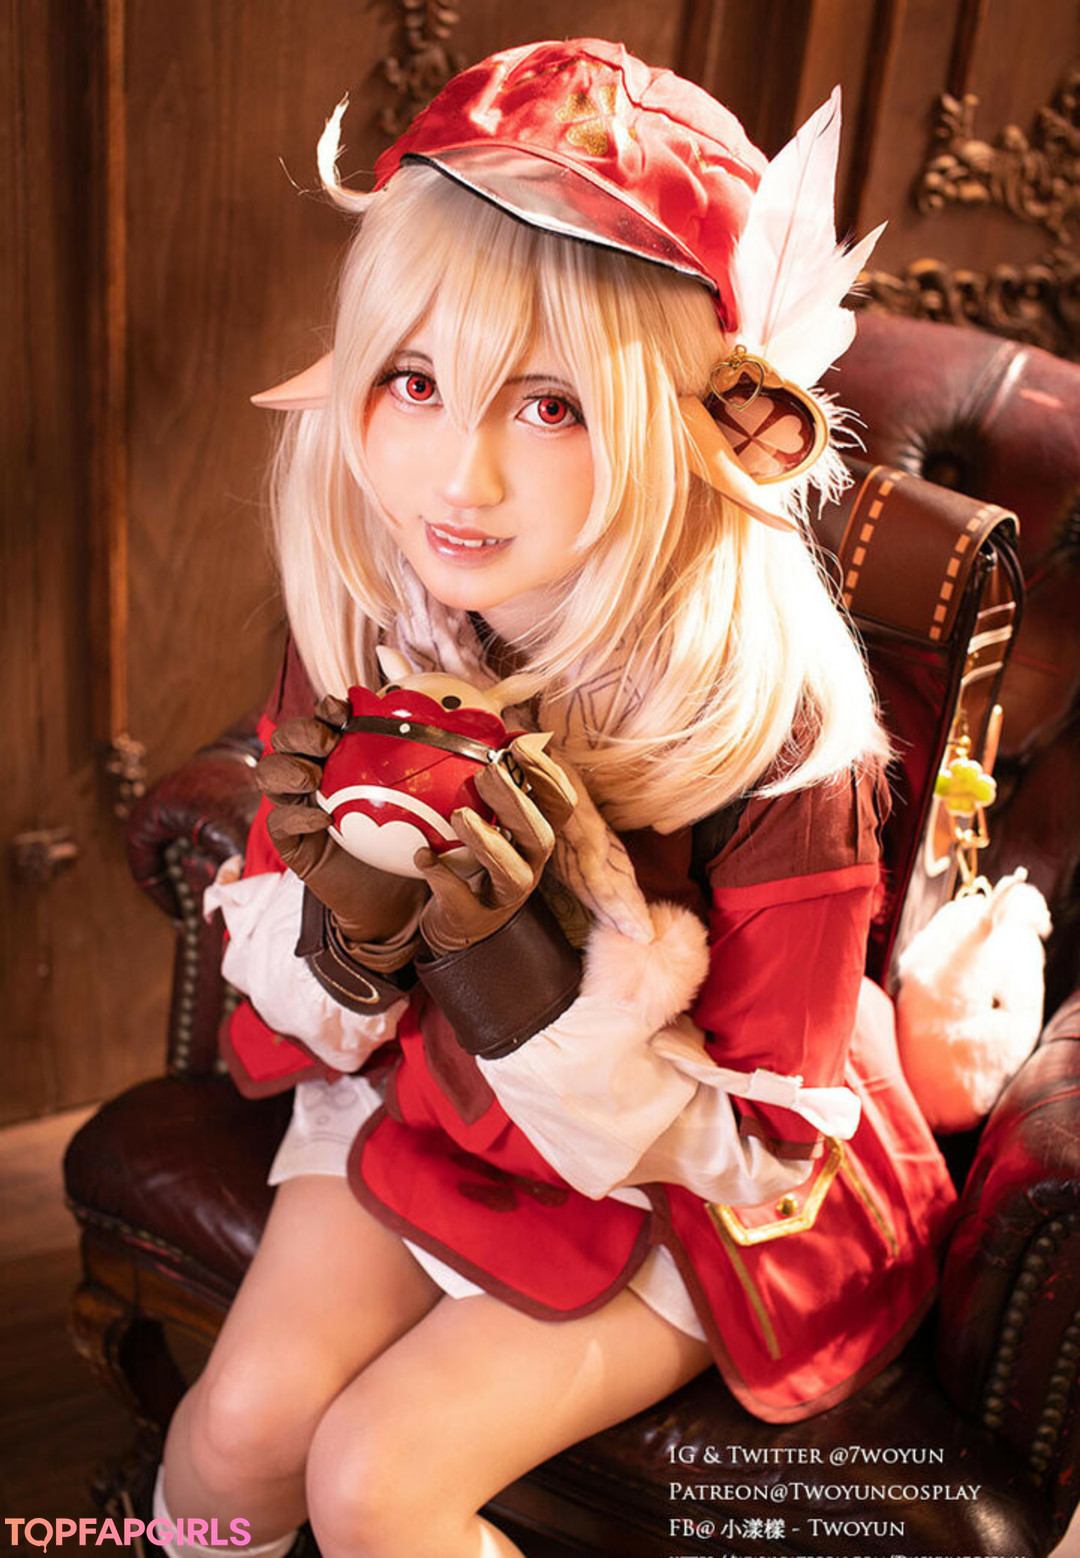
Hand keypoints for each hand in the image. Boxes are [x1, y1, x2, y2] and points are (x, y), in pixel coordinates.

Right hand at [256, 695, 425, 952]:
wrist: (402, 903)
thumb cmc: (419, 845)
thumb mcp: (436, 804)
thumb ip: (448, 769)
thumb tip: (502, 734)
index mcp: (344, 758)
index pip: (325, 720)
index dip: (329, 708)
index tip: (348, 708)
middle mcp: (315, 776)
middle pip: (287, 737)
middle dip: (301, 731)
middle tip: (328, 741)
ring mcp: (297, 807)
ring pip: (270, 772)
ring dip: (287, 767)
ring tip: (313, 776)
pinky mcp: (291, 842)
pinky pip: (279, 821)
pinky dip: (296, 814)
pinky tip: (321, 818)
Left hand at [416, 733, 576, 955]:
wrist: (445, 916)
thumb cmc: (461, 853)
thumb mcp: (473, 811)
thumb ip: (475, 775)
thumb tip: (463, 713)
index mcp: (532, 835)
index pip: (558, 804)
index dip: (548, 776)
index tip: (521, 746)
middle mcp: (529, 865)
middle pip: (542, 836)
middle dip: (518, 803)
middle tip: (487, 773)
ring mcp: (505, 898)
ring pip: (514, 874)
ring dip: (489, 842)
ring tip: (459, 815)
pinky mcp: (476, 922)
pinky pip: (466, 905)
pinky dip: (445, 881)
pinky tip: (422, 857)